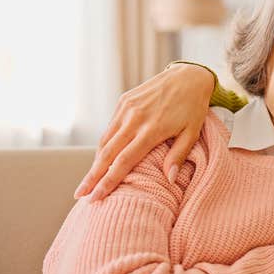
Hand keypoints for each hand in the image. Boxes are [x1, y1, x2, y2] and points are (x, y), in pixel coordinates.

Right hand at [74, 63, 214, 200]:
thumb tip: (169, 179)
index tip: (96, 197)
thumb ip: (179, 155)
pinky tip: (101, 158)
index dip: (108, 181)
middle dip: (92, 176)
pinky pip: (110, 127)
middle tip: (80, 195)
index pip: (124, 161)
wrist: (189, 76)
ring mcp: (127, 108)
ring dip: (95, 161)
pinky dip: (104, 144)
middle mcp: (135, 119)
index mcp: (152, 129)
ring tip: (87, 181)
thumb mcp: (192, 132)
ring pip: (105, 140)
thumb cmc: (193, 108)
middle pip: (107, 153)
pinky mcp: (124, 100)